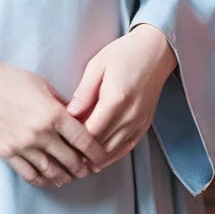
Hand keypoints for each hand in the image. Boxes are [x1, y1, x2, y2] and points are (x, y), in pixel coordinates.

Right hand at [0, 41, 105, 186]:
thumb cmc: (13, 80)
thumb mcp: (45, 87)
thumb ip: (63, 106)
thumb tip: (80, 120)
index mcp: (54, 114)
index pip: (84, 140)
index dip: (96, 153)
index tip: (100, 158)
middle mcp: (40, 132)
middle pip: (70, 160)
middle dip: (82, 168)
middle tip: (87, 170)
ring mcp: (22, 145)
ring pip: (51, 171)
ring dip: (64, 177)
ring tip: (70, 177)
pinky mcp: (7, 152)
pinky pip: (29, 174)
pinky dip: (42, 180)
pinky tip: (49, 180)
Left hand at [67, 24, 177, 165]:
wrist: (156, 51)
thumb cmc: (125, 54)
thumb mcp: (97, 66)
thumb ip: (83, 93)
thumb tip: (68, 115)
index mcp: (116, 99)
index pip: (89, 132)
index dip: (72, 142)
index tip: (58, 143)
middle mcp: (130, 115)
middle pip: (100, 146)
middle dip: (80, 153)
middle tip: (62, 156)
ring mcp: (139, 122)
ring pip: (112, 152)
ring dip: (94, 158)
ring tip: (75, 162)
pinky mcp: (144, 125)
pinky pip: (126, 148)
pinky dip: (110, 156)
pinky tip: (97, 159)